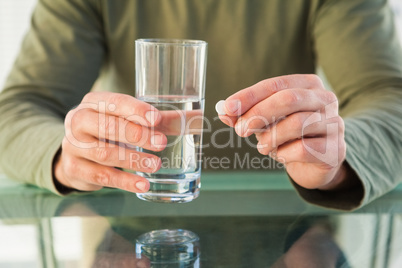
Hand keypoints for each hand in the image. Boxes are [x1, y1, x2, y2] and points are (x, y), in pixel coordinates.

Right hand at [54, 92, 166, 192]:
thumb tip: (199, 117)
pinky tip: (143, 185)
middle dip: (136, 134)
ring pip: (103, 152)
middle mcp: (78, 120)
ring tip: (156, 165)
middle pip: (107, 126)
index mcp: (93, 102)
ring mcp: (72, 145)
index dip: (135, 110)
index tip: (157, 119)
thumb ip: (162, 120)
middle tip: (161, 143)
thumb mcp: (129, 121)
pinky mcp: (74, 168)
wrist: (75, 154)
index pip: (114, 102)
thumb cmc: (109, 132)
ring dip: (132, 159)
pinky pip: (101, 176)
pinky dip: (124, 181)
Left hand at [219, 74, 348, 189]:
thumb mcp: (265, 121)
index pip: (275, 85)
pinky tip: (280, 155)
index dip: (249, 96)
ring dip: (270, 137)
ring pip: (297, 123)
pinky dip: (284, 153)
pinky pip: (304, 148)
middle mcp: (325, 99)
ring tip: (262, 147)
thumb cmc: (288, 135)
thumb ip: (244, 114)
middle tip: (240, 130)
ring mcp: (334, 123)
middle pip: (289, 99)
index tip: (228, 108)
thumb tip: (222, 110)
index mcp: (308, 85)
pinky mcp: (335, 149)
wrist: (314, 162)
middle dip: (258, 114)